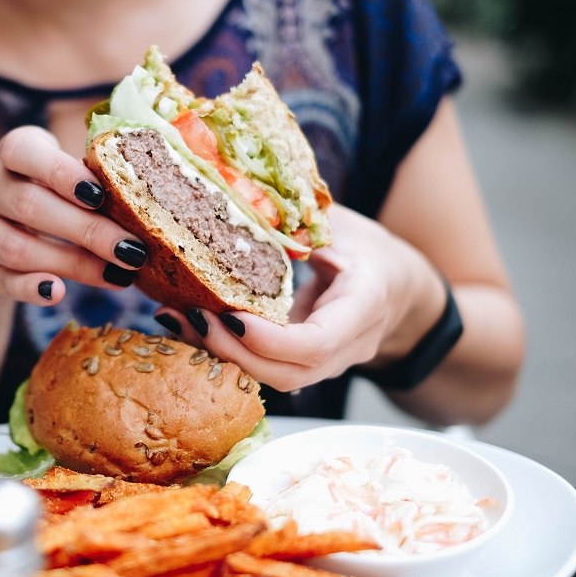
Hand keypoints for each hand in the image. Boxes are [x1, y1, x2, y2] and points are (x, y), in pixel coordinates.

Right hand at [0, 126, 148, 305]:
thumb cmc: (41, 205)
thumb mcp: (56, 182)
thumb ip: (89, 184)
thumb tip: (148, 206)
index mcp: (12, 152)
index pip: (25, 152)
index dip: (62, 173)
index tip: (101, 195)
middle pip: (31, 206)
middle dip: (88, 230)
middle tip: (133, 251)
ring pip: (18, 247)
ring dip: (73, 264)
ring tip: (117, 277)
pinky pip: (0, 280)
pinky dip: (30, 288)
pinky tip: (58, 293)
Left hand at [154, 204, 445, 391]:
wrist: (398, 286)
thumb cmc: (368, 249)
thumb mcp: (342, 225)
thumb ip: (301, 220)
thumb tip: (244, 199)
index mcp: (364, 307)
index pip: (316, 344)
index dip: (269, 340)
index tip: (229, 315)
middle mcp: (348, 346)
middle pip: (288, 373)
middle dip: (233, 351)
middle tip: (190, 317)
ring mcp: (327, 363)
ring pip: (274, 377)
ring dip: (222, 354)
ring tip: (177, 320)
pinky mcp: (303, 364)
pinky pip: (266, 368)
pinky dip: (227, 350)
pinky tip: (190, 325)